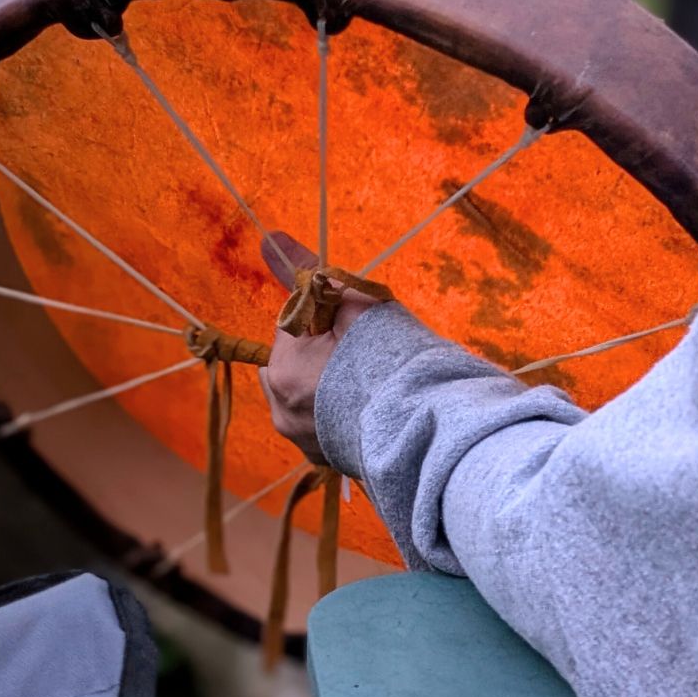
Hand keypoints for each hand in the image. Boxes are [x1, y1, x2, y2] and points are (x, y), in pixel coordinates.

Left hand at [258, 233, 380, 464]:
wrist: (429, 422)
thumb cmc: (391, 355)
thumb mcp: (352, 302)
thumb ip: (308, 270)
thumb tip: (269, 237)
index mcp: (282, 370)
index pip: (292, 324)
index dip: (325, 318)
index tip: (352, 325)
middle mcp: (282, 410)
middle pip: (292, 363)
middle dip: (318, 353)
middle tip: (360, 356)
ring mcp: (303, 440)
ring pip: (304, 395)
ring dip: (325, 384)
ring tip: (367, 383)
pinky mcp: (325, 459)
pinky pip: (319, 425)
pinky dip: (335, 413)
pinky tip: (365, 407)